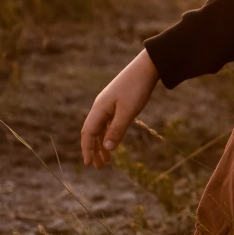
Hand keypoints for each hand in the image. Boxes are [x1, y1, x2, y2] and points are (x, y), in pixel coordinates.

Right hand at [80, 49, 158, 167]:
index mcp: (99, 108)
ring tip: (107, 159)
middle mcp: (100, 106)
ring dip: (102, 144)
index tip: (89, 164)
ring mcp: (107, 104)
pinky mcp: (116, 102)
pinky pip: (108, 122)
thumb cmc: (137, 88)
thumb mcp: (128, 112)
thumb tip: (107, 148)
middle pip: (92, 132)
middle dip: (94, 150)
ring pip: (100, 128)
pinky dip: (109, 134)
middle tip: (99, 166)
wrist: (146, 68)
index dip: (87, 149)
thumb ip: (117, 130)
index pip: (88, 133)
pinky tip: (113, 142)